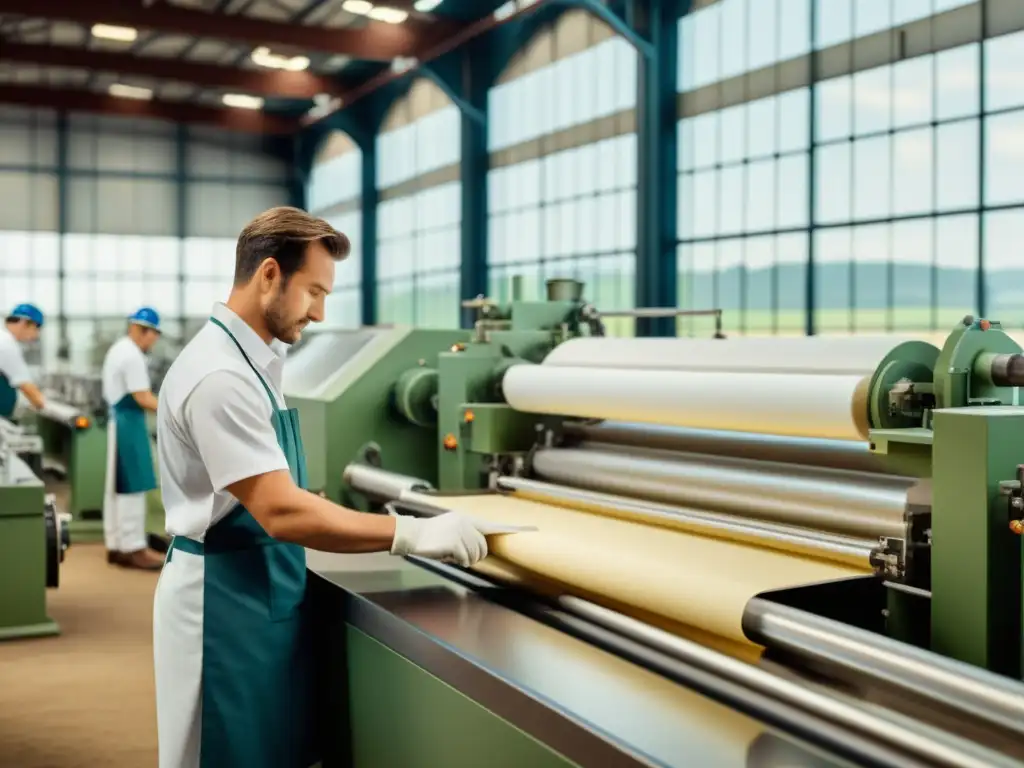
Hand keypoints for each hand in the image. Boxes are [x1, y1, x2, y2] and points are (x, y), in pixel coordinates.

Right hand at [390, 511, 535, 566]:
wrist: (413, 534)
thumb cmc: (431, 536)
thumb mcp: (451, 529)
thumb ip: (468, 535)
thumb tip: (479, 550)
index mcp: (468, 519)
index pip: (495, 526)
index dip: (514, 529)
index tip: (532, 530)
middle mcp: (467, 523)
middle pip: (483, 548)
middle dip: (474, 555)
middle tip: (459, 554)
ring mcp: (461, 532)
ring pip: (475, 555)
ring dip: (465, 559)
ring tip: (450, 552)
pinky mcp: (455, 543)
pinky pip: (465, 559)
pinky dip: (457, 561)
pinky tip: (445, 554)